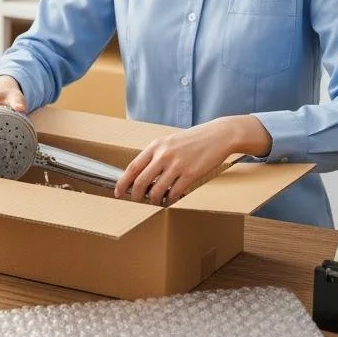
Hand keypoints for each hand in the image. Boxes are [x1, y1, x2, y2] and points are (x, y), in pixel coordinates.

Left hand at [114, 116, 271, 204]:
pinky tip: (170, 200)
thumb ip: (156, 155)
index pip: (132, 167)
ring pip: (156, 191)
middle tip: (136, 201)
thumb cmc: (193, 140)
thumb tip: (143, 176)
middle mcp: (163, 155)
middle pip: (141, 182)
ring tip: (156, 201)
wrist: (218, 135)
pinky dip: (169, 200)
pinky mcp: (190, 174)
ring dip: (153, 200)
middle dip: (135, 195)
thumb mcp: (170, 142)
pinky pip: (174, 193)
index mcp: (156, 146)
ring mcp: (177, 165)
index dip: (123, 183)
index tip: (119, 192)